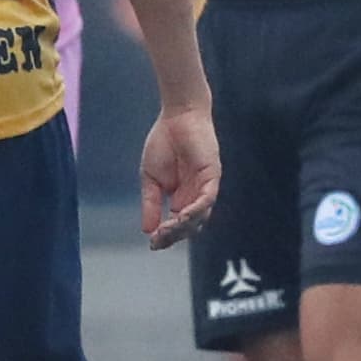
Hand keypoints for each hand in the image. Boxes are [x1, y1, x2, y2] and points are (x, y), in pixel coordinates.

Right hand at [136, 101, 219, 249]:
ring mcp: (205, 187)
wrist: (176, 116)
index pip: (178, 225)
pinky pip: (207, 199)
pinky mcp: (212, 176)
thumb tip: (147, 230)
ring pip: (199, 216)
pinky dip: (195, 210)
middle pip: (189, 225)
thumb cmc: (164, 142)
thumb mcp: (151, 179)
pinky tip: (180, 216)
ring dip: (183, 226)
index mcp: (181, 197)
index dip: (166, 236)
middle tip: (157, 239)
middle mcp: (195, 195)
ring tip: (166, 232)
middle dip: (173, 235)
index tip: (152, 243)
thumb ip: (151, 203)